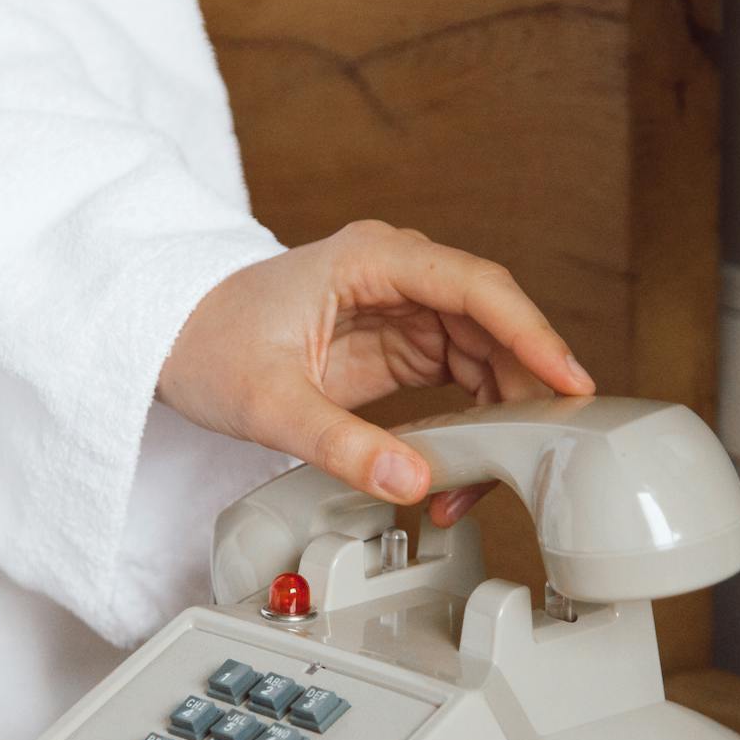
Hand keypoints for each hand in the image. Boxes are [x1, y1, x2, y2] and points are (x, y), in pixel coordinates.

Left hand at [157, 220, 593, 521]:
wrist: (171, 341)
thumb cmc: (208, 344)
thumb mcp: (268, 403)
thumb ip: (341, 443)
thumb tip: (412, 479)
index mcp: (373, 260)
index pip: (475, 287)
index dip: (530, 332)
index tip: (568, 379)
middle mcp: (400, 276)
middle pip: (494, 323)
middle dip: (525, 385)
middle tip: (548, 447)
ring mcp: (405, 311)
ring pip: (488, 355)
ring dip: (501, 413)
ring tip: (488, 478)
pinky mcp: (402, 348)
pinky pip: (464, 379)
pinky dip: (477, 422)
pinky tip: (469, 466)